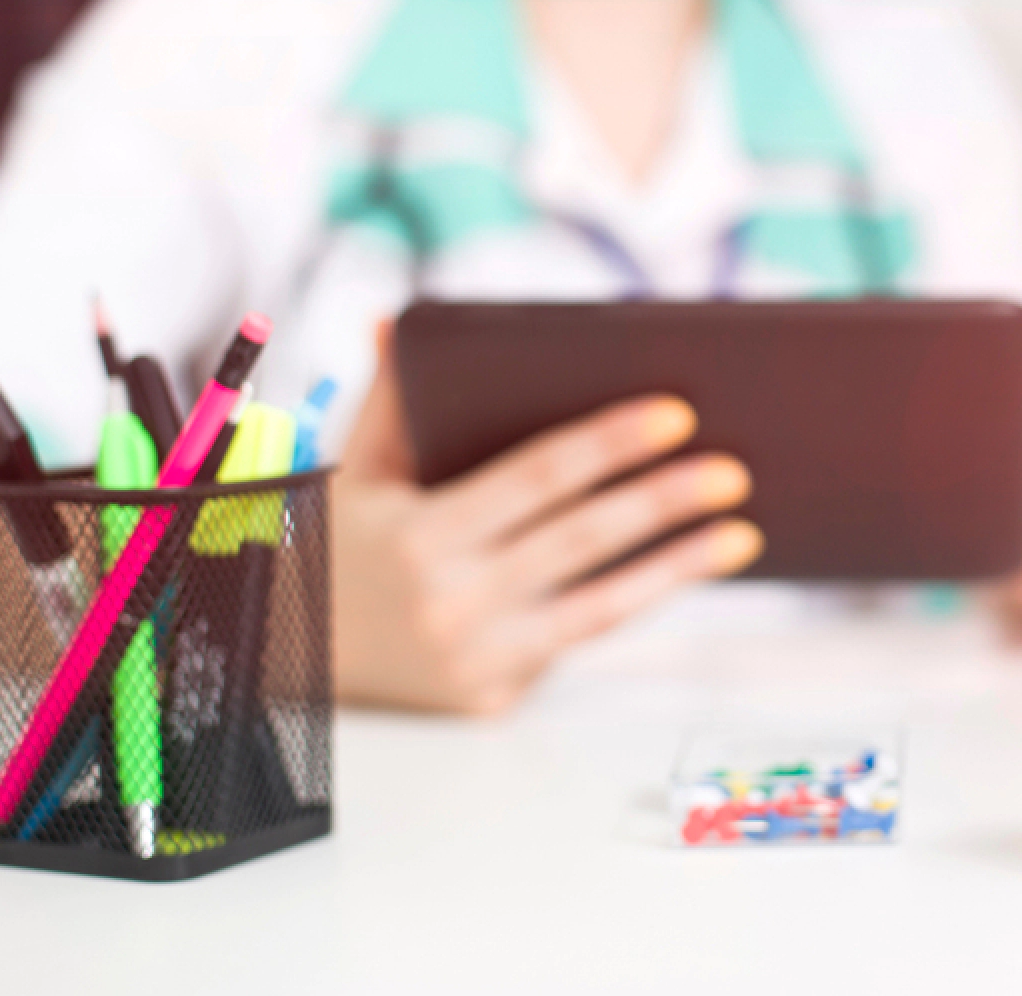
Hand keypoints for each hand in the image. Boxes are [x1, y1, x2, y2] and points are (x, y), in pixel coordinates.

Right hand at [332, 326, 762, 713]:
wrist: (280, 659)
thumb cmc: (333, 548)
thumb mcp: (353, 471)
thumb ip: (392, 399)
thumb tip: (399, 320)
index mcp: (422, 535)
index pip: (540, 477)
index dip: (610, 444)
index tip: (675, 415)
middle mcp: (452, 603)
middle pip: (584, 540)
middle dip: (666, 501)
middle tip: (731, 471)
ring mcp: (477, 661)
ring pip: (599, 608)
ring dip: (679, 568)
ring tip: (741, 535)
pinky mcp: (492, 701)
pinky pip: (573, 644)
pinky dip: (629, 607)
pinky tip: (681, 575)